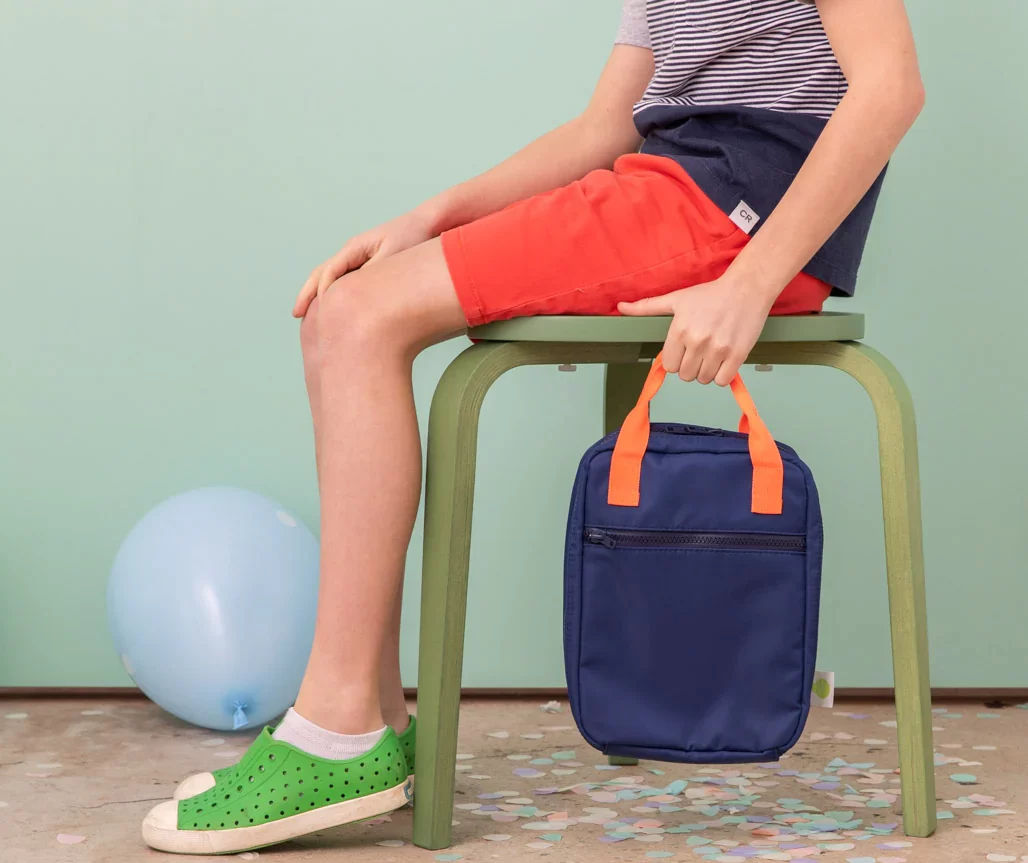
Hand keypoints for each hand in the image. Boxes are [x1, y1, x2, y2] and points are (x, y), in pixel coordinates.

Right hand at [292, 209, 436, 316]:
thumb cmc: (412, 237)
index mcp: (355, 247)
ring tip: (305, 315)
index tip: (320, 311)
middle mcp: (351, 252)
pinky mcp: (364, 265)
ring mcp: (356, 258)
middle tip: (296, 314)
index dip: (322, 291)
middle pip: (321, 273)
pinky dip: (331, 293)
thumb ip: (374, 272)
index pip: (330, 271)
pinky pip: (342, 280)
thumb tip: (356, 289)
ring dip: (315, 294)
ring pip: (328, 277)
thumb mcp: (395, 255)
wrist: (425, 224)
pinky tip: (330, 308)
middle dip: (307, 293)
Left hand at [618, 276, 774, 386]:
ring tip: (713, 353)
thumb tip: (620, 307)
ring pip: (703, 379)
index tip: (685, 350)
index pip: (669, 365)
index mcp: (680, 330)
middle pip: (686, 375)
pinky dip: (722, 375)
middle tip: (700, 351)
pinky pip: (722, 381)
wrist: (746, 287)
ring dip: (707, 371)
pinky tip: (724, 360)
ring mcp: (718, 349)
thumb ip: (647, 307)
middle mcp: (697, 341)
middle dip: (691, 366)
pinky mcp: (737, 354)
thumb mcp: (676, 298)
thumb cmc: (711, 294)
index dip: (676, 359)